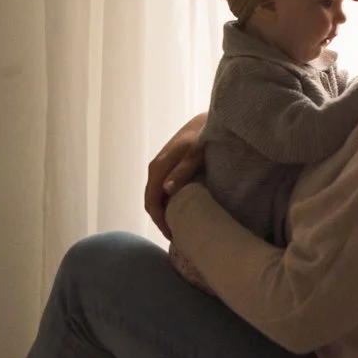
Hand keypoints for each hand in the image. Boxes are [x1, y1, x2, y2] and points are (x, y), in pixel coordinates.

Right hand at [144, 112, 206, 239]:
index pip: (151, 202)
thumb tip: (166, 190)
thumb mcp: (196, 153)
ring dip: (163, 212)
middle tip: (177, 237)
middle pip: (151, 202)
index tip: (173, 236)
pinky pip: (161, 189)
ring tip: (178, 227)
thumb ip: (182, 170)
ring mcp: (160, 167)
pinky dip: (167, 203)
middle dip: (161, 221)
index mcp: (158, 168)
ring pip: (155, 196)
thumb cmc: (203, 136)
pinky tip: (179, 210)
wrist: (206, 120)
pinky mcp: (168, 166)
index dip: (160, 221)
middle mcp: (155, 169)